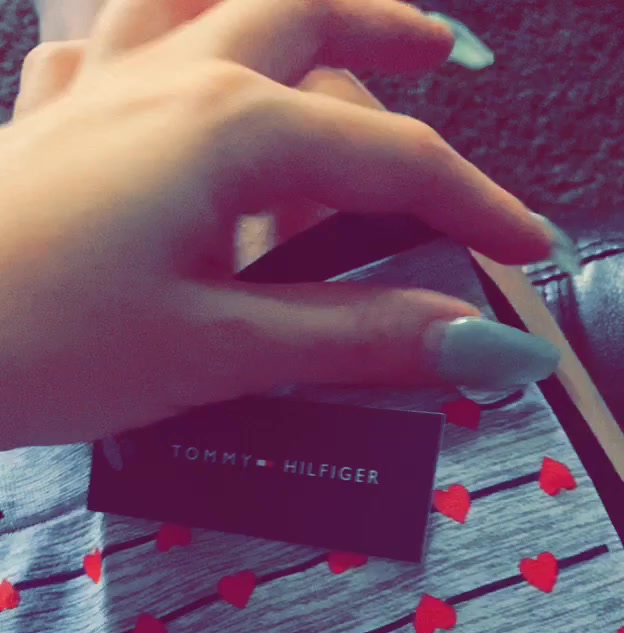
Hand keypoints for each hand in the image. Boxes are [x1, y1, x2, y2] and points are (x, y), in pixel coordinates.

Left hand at [0, 0, 557, 447]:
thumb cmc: (43, 343)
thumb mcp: (219, 352)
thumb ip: (354, 340)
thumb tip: (475, 346)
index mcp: (230, 129)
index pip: (389, 159)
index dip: (472, 205)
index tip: (520, 247)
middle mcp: (173, 77)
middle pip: (309, 12)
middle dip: (388, 32)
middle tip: (441, 63)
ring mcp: (102, 85)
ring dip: (280, 4)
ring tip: (323, 31)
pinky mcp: (48, 117)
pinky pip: (110, 37)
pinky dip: (156, 35)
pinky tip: (162, 68)